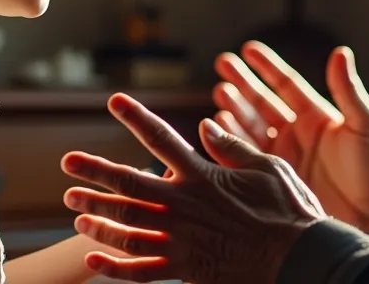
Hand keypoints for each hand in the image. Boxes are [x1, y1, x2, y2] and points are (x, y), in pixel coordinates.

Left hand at [61, 93, 325, 282]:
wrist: (299, 259)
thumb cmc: (290, 212)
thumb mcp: (267, 167)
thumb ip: (232, 148)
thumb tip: (206, 126)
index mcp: (202, 174)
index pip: (161, 138)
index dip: (135, 117)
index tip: (114, 101)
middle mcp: (183, 204)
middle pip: (129, 184)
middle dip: (96, 172)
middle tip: (68, 163)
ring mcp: (181, 239)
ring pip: (127, 227)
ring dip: (98, 216)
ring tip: (76, 209)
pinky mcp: (185, 269)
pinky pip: (141, 271)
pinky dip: (114, 268)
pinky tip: (93, 262)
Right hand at [213, 41, 368, 232]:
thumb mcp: (366, 125)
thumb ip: (348, 90)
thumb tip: (341, 52)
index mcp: (318, 115)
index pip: (286, 84)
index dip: (267, 66)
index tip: (248, 49)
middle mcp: (298, 132)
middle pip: (263, 101)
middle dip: (242, 82)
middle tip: (222, 63)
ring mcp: (287, 155)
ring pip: (252, 126)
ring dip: (235, 110)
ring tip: (220, 93)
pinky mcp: (278, 178)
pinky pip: (249, 156)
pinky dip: (233, 142)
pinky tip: (220, 129)